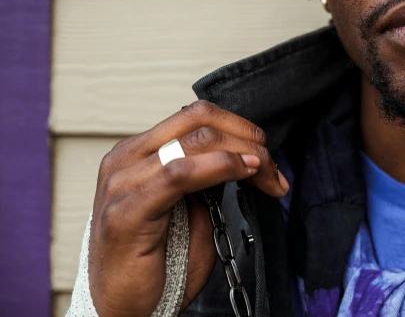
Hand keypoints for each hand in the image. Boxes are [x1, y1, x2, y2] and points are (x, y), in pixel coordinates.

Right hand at [88, 100, 288, 315]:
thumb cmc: (159, 263)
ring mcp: (121, 182)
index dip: (240, 128)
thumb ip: (208, 176)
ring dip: (242, 153)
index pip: (196, 117)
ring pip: (195, 140)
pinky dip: (219, 166)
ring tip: (266, 174)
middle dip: (247, 138)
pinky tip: (242, 173)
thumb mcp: (192, 207)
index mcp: (139, 152)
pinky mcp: (126, 211)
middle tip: (272, 167)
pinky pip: (179, 173)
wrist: (126, 310)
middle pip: (199, 120)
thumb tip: (244, 155)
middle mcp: (125, 159)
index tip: (267, 156)